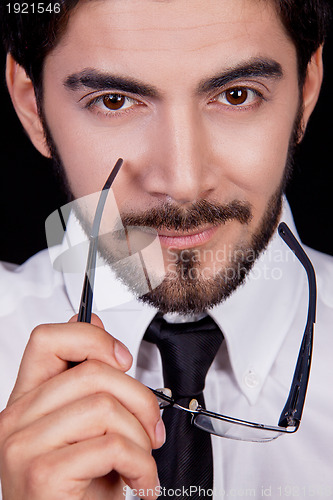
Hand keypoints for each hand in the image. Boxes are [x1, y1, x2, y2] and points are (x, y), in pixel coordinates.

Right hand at [0, 315, 163, 499]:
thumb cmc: (77, 492)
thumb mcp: (85, 429)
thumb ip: (88, 379)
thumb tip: (94, 323)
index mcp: (28, 402)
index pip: (47, 340)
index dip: (91, 337)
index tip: (121, 359)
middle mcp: (17, 420)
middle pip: (93, 371)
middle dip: (140, 399)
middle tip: (151, 428)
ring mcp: (24, 446)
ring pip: (105, 406)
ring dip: (142, 437)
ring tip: (142, 460)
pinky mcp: (42, 474)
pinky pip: (112, 445)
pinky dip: (141, 465)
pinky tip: (140, 481)